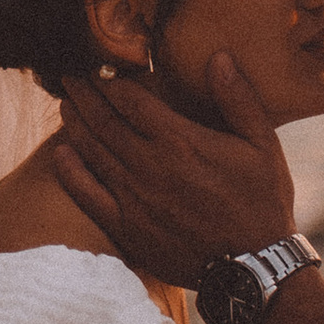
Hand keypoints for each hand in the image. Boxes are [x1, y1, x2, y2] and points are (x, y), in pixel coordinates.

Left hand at [53, 57, 295, 287]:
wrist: (253, 267)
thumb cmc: (262, 202)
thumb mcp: (263, 145)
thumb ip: (238, 99)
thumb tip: (219, 56)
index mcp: (180, 141)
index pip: (130, 99)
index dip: (109, 78)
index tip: (97, 63)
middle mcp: (150, 165)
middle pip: (104, 121)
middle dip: (84, 94)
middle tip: (69, 76)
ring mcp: (134, 198)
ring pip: (92, 151)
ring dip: (75, 124)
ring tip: (64, 103)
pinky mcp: (126, 227)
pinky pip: (87, 194)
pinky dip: (70, 171)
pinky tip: (60, 153)